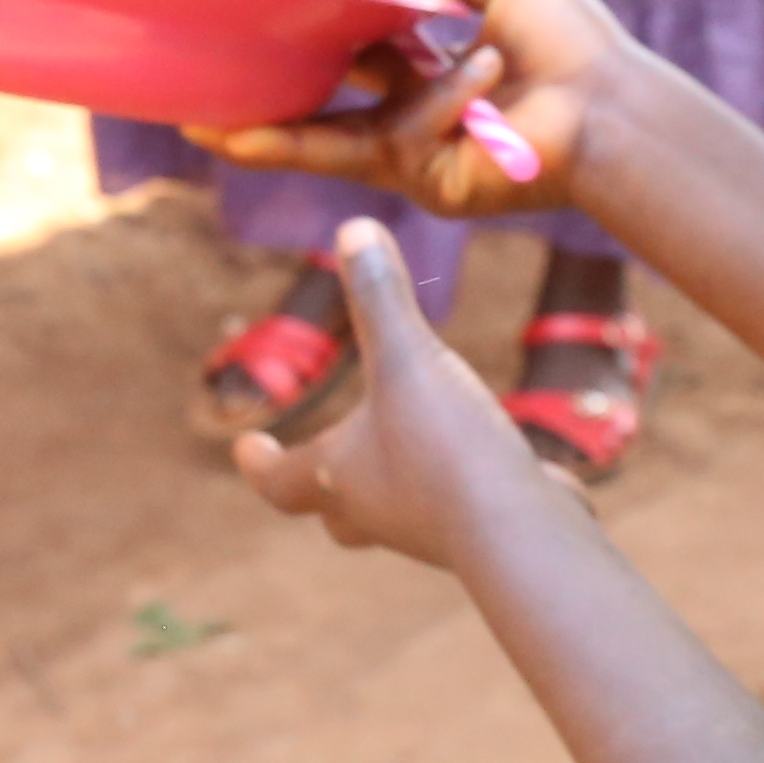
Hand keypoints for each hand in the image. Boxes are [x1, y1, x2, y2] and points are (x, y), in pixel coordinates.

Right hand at [188, 0, 636, 219]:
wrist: (615, 103)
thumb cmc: (571, 39)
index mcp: (420, 67)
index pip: (341, 65)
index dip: (292, 58)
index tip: (242, 42)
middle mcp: (409, 116)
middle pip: (314, 126)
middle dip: (255, 127)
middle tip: (195, 120)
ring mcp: (416, 158)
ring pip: (340, 144)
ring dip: (344, 118)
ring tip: (378, 95)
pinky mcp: (432, 186)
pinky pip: (404, 139)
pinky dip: (446, 100)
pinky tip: (492, 75)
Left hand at [231, 222, 570, 570]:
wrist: (519, 534)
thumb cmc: (447, 449)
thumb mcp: (409, 358)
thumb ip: (380, 297)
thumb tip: (353, 227)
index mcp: (341, 476)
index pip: (280, 481)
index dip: (260, 463)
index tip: (244, 449)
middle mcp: (378, 513)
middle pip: (334, 511)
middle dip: (321, 488)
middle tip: (313, 470)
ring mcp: (430, 532)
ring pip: (394, 515)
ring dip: (389, 487)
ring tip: (400, 451)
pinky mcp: (479, 536)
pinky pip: (455, 513)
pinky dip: (454, 490)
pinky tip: (483, 463)